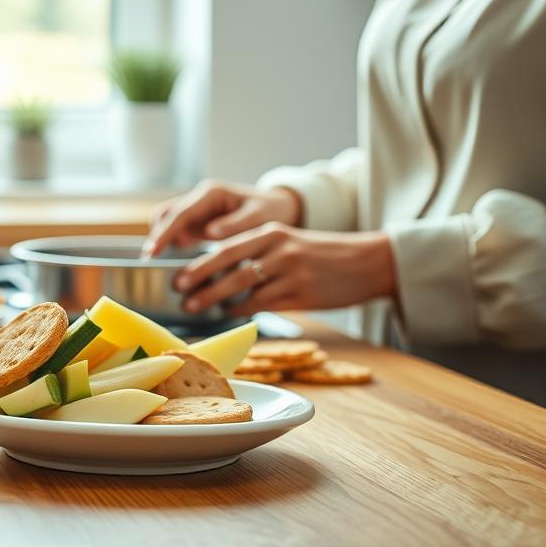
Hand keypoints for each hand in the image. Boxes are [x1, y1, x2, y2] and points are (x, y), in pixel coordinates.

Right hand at [143, 180, 302, 256]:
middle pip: (166, 214)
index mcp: (212, 193)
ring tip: (160, 266)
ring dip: (162, 240)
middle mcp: (199, 198)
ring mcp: (197, 210)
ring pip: (167, 222)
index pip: (180, 212)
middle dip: (156, 235)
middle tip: (150, 262)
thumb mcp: (260, 217)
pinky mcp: (198, 222)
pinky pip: (178, 232)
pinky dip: (172, 245)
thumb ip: (237, 224)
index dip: (164, 232)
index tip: (153, 251)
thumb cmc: (271, 212)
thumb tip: (211, 232)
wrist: (279, 209)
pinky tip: (175, 263)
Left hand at [174, 223, 396, 315]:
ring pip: (243, 288)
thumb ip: (259, 253)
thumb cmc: (324, 255)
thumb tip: (221, 274)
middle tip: (180, 292)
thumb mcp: (290, 243)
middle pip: (228, 265)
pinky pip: (263, 304)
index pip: (226, 246)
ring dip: (215, 299)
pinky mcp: (301, 294)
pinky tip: (230, 314)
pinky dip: (242, 310)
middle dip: (199, 280)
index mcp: (272, 232)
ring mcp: (290, 272)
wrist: (367, 262)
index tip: (178, 274)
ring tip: (196, 307)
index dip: (199, 262)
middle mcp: (278, 249)